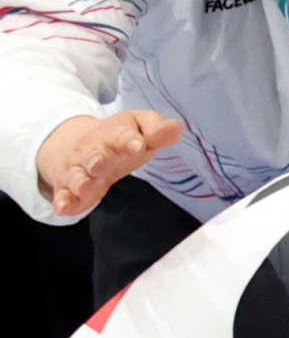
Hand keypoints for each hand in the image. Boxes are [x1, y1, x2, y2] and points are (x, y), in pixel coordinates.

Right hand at [37, 111, 182, 215]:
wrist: (83, 143)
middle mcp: (93, 151)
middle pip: (93, 155)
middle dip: (96, 159)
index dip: (129, 140)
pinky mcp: (69, 188)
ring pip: (76, 176)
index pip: (122, 135)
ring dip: (79, 182)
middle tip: (100, 165)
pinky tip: (64, 208)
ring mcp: (79, 169)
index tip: (138, 145)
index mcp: (114, 135)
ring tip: (84, 187)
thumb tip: (175, 128)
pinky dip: (63, 202)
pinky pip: (63, 195)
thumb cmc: (121, 138)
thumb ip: (158, 130)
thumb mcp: (142, 129)